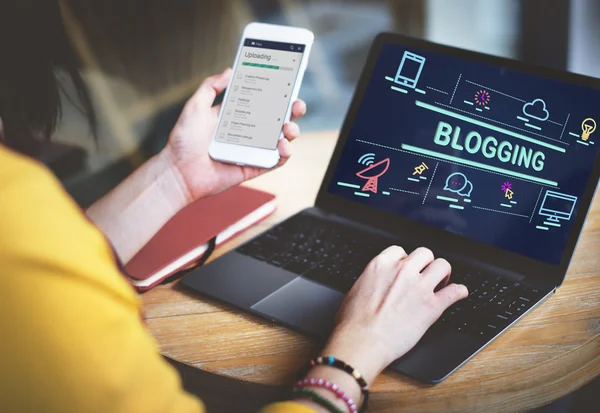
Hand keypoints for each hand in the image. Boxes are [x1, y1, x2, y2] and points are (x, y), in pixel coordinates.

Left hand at [162, 68, 306, 201]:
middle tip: (296, 105)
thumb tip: (229, 70)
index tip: (287, 83)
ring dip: (292, 132)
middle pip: (277, 119)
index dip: (277, 93)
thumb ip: (211, 87)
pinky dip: (284, 154)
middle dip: (292, 110)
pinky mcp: (254, 167)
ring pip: (282, 139)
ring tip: (288, 128)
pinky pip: (276, 161)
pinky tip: (283, 146)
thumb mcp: (195, 106)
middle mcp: (248, 132)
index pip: (262, 101)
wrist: (178, 171)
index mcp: (237, 116)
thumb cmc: (183, 141)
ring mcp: (252, 150)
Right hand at [322, 246, 467, 383]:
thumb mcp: (355, 290)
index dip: (405, 260)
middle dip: (426, 263)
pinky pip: (455, 292)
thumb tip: (373, 285)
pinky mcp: (432, 306)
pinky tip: (459, 293)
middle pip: (425, 253)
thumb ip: (370, 281)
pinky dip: (459, 292)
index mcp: (381, 265)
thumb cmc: (353, 322)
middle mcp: (402, 271)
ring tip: (441, 282)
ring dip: (443, 273)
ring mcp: (419, 287)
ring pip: (442, 266)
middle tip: (425, 274)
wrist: (363, 341)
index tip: (406, 268)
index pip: (400, 251)